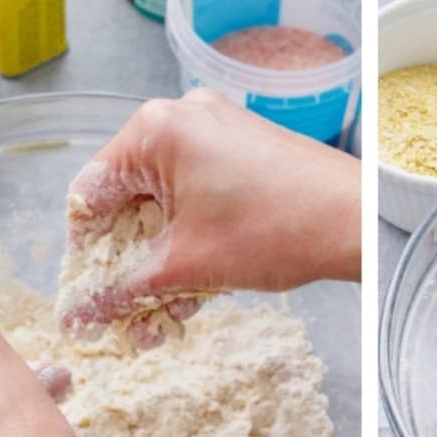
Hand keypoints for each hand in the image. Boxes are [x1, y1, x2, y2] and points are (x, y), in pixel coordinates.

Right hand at [61, 90, 360, 327]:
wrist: (356, 220)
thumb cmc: (274, 228)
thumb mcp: (185, 265)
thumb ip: (122, 289)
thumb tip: (80, 312)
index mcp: (156, 130)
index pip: (90, 191)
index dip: (83, 251)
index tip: (82, 293)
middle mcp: (182, 118)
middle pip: (128, 197)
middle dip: (124, 263)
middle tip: (118, 313)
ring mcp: (216, 131)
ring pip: (165, 203)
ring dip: (158, 261)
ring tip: (156, 318)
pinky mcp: (242, 150)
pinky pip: (197, 196)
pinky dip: (189, 240)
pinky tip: (189, 294)